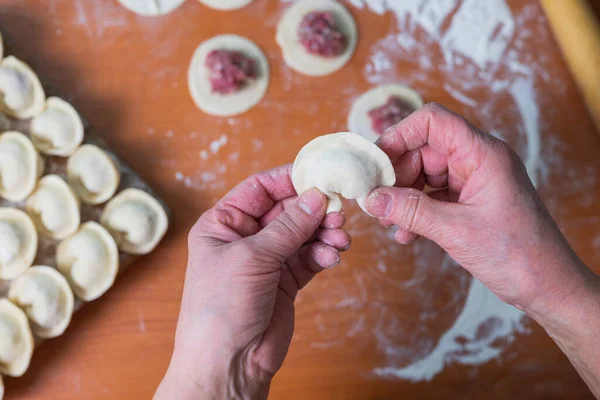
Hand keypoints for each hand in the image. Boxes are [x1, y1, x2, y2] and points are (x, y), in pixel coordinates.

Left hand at [155, 165, 349, 399]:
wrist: (229, 363)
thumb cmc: (221, 307)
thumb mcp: (252, 258)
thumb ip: (288, 226)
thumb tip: (317, 196)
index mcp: (223, 224)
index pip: (259, 189)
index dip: (288, 180)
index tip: (318, 174)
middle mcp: (244, 239)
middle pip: (286, 210)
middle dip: (313, 210)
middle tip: (338, 211)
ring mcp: (266, 260)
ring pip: (302, 234)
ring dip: (323, 233)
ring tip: (340, 238)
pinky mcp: (284, 281)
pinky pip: (309, 258)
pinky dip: (322, 254)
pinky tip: (332, 256)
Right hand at [365, 103, 599, 394]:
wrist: (548, 287)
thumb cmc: (517, 254)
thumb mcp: (456, 230)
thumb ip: (411, 211)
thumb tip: (372, 198)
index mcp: (483, 154)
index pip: (434, 121)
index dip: (400, 134)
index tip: (377, 162)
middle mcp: (478, 161)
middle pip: (424, 150)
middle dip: (397, 175)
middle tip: (376, 201)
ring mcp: (474, 182)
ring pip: (425, 174)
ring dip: (403, 197)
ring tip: (387, 221)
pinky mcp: (470, 202)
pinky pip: (433, 196)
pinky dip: (416, 211)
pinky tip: (405, 234)